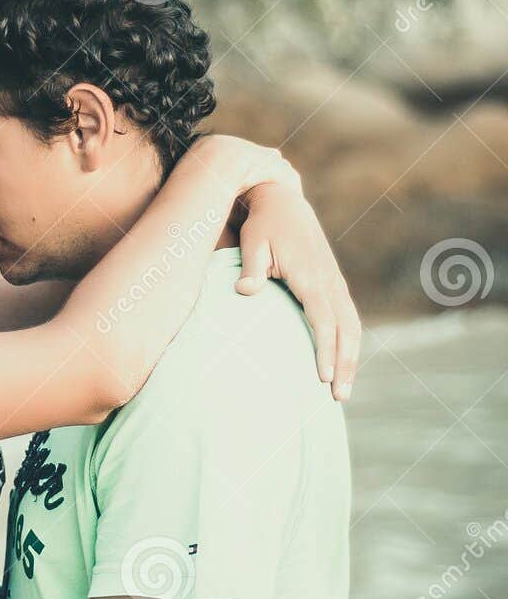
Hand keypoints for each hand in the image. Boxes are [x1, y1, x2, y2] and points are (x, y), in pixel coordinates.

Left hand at [188, 135, 359, 400]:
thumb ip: (251, 268)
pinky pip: (347, 318)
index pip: (323, 319)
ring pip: (352, 326)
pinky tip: (341, 365)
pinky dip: (348, 343)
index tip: (323, 377)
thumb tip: (245, 291)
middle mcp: (329, 281)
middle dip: (345, 364)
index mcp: (311, 275)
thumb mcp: (252, 242)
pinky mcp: (333, 283)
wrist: (281, 201)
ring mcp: (335, 282)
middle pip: (346, 330)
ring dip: (351, 358)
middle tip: (338, 397)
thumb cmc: (262, 226)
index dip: (326, 349)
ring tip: (342, 391)